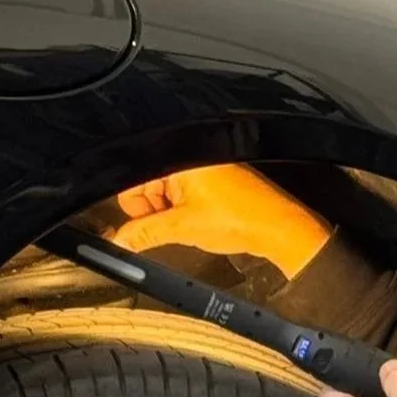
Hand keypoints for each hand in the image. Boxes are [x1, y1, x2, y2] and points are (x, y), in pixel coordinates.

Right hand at [113, 164, 331, 278]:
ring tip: (188, 224)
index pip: (133, 177)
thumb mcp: (182, 228)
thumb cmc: (239, 218)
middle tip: (170, 226)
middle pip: (147, 184)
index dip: (134, 204)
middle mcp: (188, 156)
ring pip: (165, 192)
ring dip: (169, 212)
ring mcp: (201, 168)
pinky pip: (184, 194)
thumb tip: (121, 239)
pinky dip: (184, 210)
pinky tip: (198, 221)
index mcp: (178, 157)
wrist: (276, 227)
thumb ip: (145, 233)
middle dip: (153, 209)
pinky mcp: (212, 180)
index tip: (140, 225)